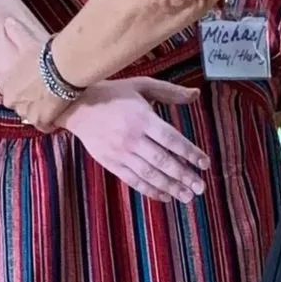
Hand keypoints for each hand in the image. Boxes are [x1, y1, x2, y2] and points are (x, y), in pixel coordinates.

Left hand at [0, 20, 73, 131]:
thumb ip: (15, 33)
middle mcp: (11, 100)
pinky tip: (58, 115)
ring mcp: (25, 112)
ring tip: (53, 103)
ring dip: (40, 112)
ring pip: (31, 116)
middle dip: (29, 101)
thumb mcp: (27, 42)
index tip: (32, 84)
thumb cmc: (44, 54)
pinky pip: (44, 127)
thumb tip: (7, 21)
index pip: (8, 90)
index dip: (22, 88)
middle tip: (45, 93)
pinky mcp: (41, 121)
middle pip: (19, 105)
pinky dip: (51, 124)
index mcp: (4, 83)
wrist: (64, 66)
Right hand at [64, 81, 209, 201]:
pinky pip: (133, 181)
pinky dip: (150, 190)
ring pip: (149, 175)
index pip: (171, 139)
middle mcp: (132, 138)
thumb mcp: (141, 85)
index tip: (205, 163)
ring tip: (188, 196)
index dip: (189, 152)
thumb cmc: (112, 93)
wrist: (75, 106)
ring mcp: (120, 153)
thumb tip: (197, 94)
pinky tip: (165, 196)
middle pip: (163, 161)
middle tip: (201, 188)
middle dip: (184, 176)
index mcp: (142, 118)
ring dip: (170, 187)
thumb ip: (170, 92)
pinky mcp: (111, 163)